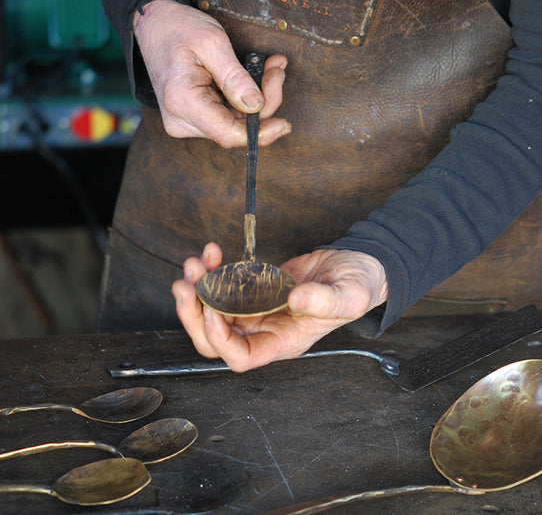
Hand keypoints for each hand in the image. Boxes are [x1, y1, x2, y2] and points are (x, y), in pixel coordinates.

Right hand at [133, 0, 291, 147]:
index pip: (228, 134)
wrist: (154, 25)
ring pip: (235, 122)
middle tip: (276, 69)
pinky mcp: (193, 116)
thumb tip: (257, 105)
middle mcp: (181, 119)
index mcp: (182, 101)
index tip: (284, 123)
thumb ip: (235, 77)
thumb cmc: (178, 28)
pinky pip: (227, 115)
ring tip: (270, 66)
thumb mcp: (211, 42)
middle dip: (264, 102)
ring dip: (258, 97)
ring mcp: (185, 120)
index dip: (260, 133)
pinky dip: (245, 97)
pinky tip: (256, 74)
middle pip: (235, 128)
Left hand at [172, 244, 387, 371]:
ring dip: (198, 289)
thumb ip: (326, 300)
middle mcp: (265, 330)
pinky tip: (213, 252)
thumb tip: (295, 298)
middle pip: (215, 339)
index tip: (213, 310)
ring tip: (195, 262)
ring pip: (213, 311)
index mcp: (285, 341)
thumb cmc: (358, 287)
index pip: (241, 356)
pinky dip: (213, 271)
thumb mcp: (349, 294)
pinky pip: (224, 287)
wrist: (357, 267)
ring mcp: (257, 309)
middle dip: (194, 314)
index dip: (220, 339)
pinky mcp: (254, 289)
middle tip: (184, 285)